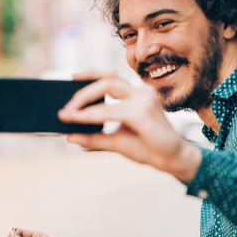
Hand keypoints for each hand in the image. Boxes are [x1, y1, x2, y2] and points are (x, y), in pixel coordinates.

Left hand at [58, 73, 201, 181]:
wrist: (170, 161)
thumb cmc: (146, 147)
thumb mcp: (113, 141)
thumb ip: (92, 137)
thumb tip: (67, 136)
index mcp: (135, 95)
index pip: (110, 78)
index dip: (90, 75)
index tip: (71, 78)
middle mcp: (140, 93)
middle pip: (107, 79)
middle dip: (83, 90)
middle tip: (66, 106)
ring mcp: (144, 100)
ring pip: (107, 88)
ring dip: (84, 99)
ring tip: (69, 112)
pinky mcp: (143, 112)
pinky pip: (110, 110)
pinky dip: (91, 115)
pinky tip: (79, 119)